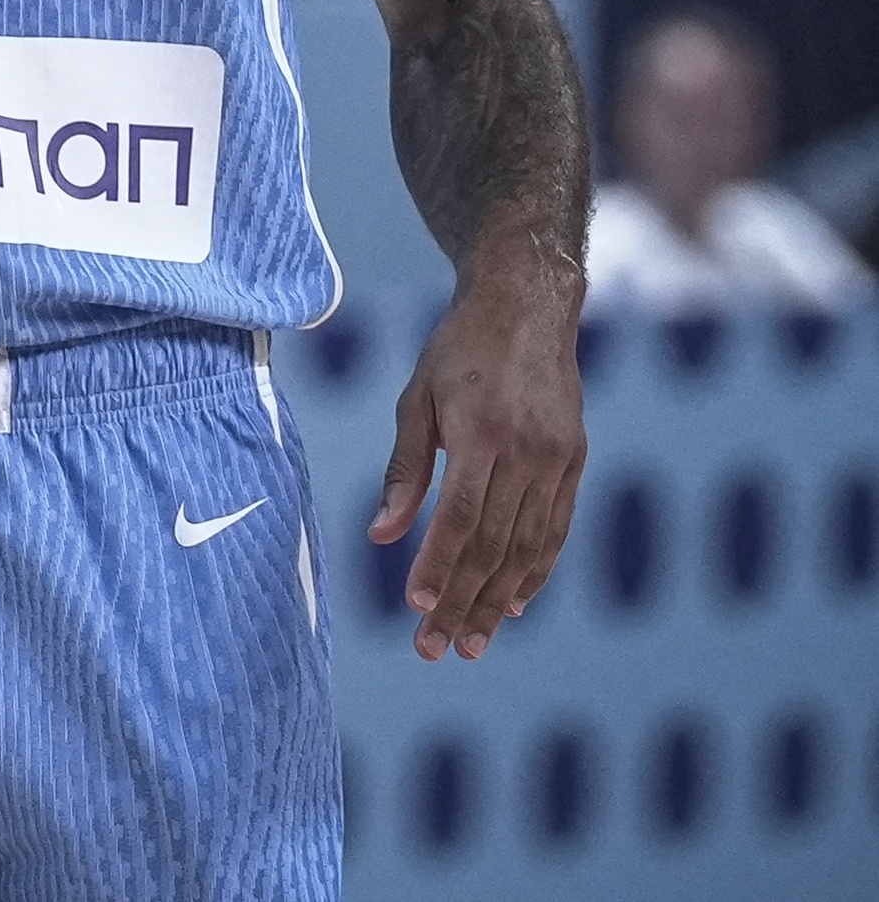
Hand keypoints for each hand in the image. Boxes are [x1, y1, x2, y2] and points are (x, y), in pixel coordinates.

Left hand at [372, 258, 586, 661]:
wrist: (527, 307)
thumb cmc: (457, 350)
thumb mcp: (417, 398)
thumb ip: (403, 470)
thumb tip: (381, 535)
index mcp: (483, 435)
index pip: (460, 518)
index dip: (439, 566)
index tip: (416, 608)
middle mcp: (528, 454)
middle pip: (494, 545)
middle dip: (464, 601)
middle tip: (438, 649)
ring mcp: (558, 461)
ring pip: (528, 547)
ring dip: (499, 600)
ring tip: (474, 642)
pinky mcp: (575, 463)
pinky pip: (556, 529)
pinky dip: (535, 570)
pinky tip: (514, 604)